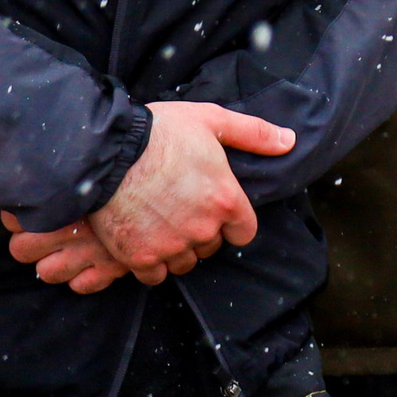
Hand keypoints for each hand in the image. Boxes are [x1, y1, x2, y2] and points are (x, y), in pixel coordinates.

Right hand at [5, 102, 293, 291]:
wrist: (107, 151)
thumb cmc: (161, 131)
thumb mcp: (212, 121)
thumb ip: (254, 134)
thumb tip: (289, 141)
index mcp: (226, 199)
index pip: (244, 232)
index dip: (232, 222)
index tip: (216, 210)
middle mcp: (203, 228)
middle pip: (211, 246)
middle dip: (201, 232)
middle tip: (180, 208)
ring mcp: (172, 246)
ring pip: (184, 262)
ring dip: (176, 248)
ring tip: (160, 223)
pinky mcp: (141, 258)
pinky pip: (155, 275)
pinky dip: (150, 262)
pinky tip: (141, 239)